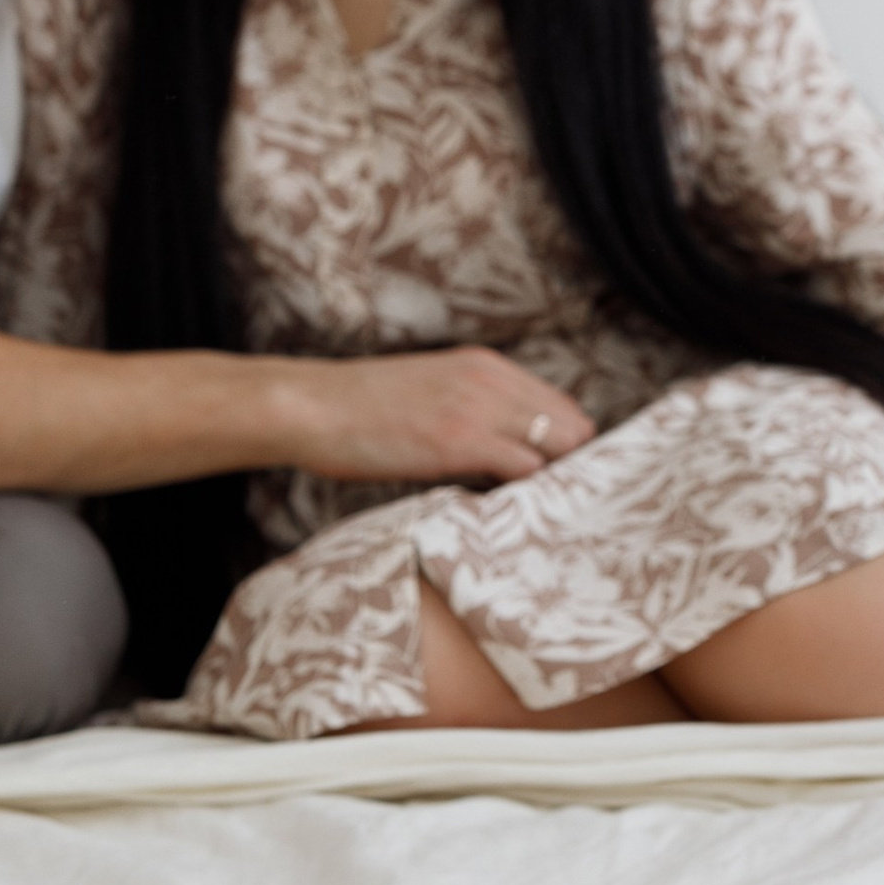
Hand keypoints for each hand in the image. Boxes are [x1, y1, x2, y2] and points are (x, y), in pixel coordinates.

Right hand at [272, 348, 596, 487]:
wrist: (310, 405)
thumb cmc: (358, 410)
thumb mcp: (430, 392)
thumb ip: (471, 410)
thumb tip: (502, 454)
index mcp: (486, 367)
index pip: (561, 408)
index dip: (567, 450)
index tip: (558, 484)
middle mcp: (492, 380)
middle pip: (573, 427)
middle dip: (573, 468)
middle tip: (555, 508)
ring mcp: (479, 409)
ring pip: (561, 447)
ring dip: (557, 484)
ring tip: (539, 517)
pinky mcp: (460, 441)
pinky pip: (526, 469)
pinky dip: (530, 495)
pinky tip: (514, 517)